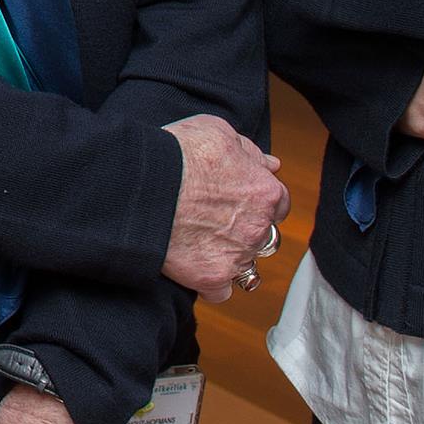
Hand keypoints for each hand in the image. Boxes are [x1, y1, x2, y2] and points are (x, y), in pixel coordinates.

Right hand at [159, 112, 290, 299]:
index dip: (258, 201)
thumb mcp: (217, 132)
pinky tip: (194, 268)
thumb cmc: (178, 152)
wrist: (144, 185)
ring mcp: (237, 256)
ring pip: (245, 264)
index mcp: (265, 192)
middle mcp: (258, 227)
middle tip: (215, 220)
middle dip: (246, 231)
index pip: (279, 203)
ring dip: (229, 256)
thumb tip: (270, 164)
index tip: (240, 201)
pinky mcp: (212, 278)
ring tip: (201, 244)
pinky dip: (211, 283)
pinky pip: (221, 291)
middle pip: (264, 236)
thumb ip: (249, 151)